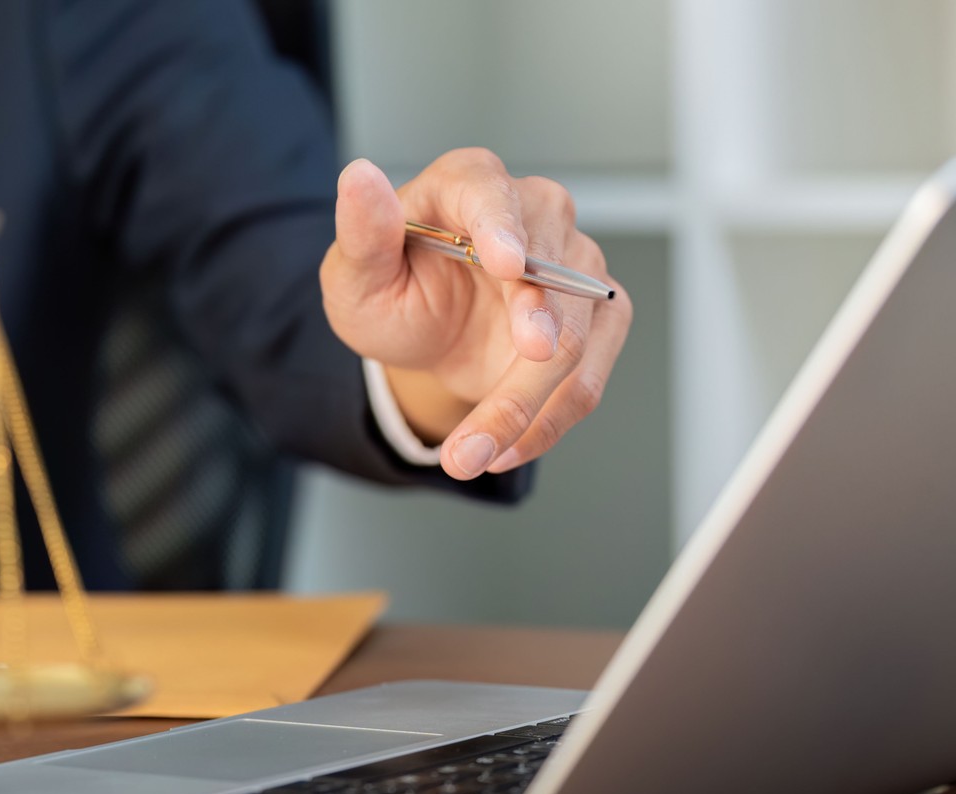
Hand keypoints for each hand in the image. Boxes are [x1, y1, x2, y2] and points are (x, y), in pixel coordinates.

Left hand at [320, 149, 632, 479]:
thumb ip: (361, 232)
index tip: (508, 265)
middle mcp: (534, 212)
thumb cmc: (392, 292)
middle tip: (509, 395)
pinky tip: (500, 449)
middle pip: (548, 274)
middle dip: (533, 342)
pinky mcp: (598, 315)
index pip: (490, 192)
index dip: (501, 227)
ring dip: (527, 407)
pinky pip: (586, 378)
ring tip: (471, 454)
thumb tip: (358, 176)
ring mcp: (575, 264)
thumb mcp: (356, 274)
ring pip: (572, 341)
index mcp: (469, 184)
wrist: (425, 335)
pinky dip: (545, 423)